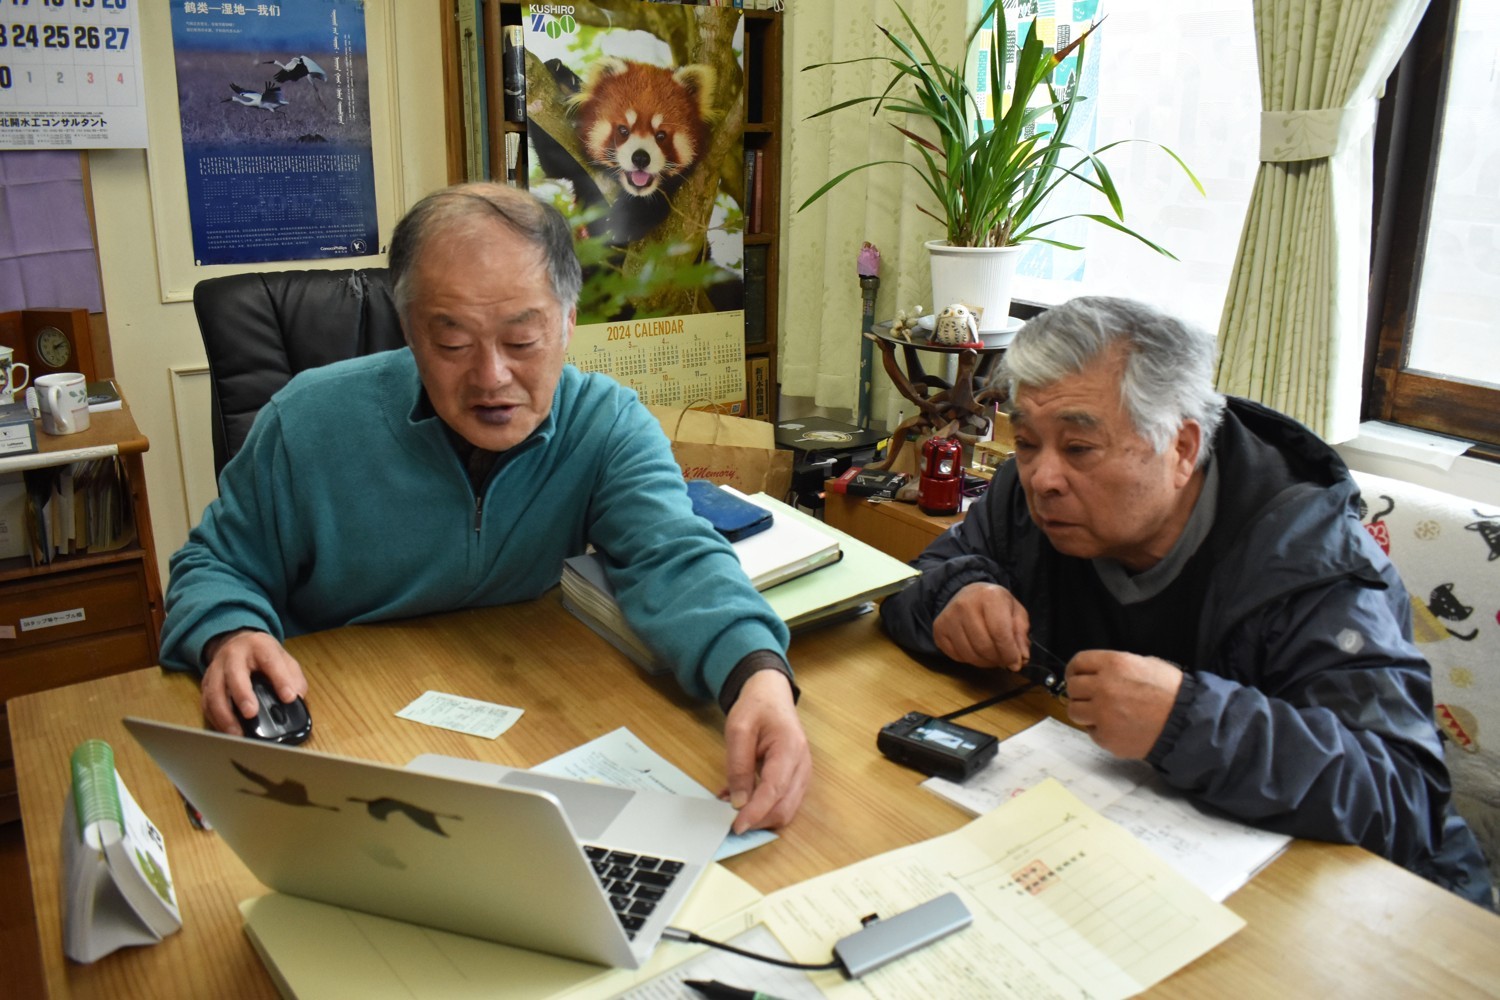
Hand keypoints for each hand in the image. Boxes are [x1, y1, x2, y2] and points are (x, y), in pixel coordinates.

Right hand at [200, 629, 307, 734]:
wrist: (237, 642)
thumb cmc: (263, 654)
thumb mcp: (284, 659)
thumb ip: (294, 678)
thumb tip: (298, 700)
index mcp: (259, 647)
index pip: (271, 661)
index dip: (280, 680)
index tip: (289, 698)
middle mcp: (234, 655)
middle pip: (234, 673)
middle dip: (242, 695)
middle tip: (251, 714)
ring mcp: (217, 668)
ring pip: (215, 691)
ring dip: (224, 714)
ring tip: (237, 733)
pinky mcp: (206, 682)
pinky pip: (206, 702)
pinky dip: (214, 718)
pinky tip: (225, 730)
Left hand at [720, 670, 810, 833]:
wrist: (771, 695)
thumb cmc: (757, 707)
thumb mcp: (738, 729)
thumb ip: (738, 766)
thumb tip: (739, 802)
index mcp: (790, 748)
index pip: (774, 790)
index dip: (756, 812)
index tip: (736, 825)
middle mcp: (802, 765)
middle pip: (784, 808)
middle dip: (758, 820)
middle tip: (729, 819)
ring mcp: (803, 774)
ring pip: (786, 810)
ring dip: (760, 816)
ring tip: (732, 806)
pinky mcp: (796, 779)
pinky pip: (783, 802)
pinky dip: (763, 808)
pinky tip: (742, 799)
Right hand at [932, 582, 1030, 669]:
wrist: (969, 595)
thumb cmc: (995, 606)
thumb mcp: (1015, 613)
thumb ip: (1020, 635)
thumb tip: (1021, 658)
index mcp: (989, 597)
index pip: (1000, 632)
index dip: (1009, 653)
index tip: (1015, 664)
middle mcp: (965, 604)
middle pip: (984, 646)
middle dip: (997, 659)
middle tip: (1004, 660)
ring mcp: (949, 617)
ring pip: (970, 654)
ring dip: (984, 662)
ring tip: (991, 656)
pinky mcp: (939, 629)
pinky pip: (956, 656)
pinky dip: (969, 660)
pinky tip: (976, 651)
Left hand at [1064, 650, 1182, 758]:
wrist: (1185, 722)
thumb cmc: (1170, 692)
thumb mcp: (1144, 663)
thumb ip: (1115, 666)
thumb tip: (1097, 671)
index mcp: (1113, 664)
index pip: (1077, 662)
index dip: (1074, 669)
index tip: (1075, 675)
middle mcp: (1103, 687)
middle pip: (1072, 687)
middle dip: (1080, 692)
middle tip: (1092, 697)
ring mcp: (1102, 714)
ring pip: (1074, 711)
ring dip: (1084, 711)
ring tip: (1101, 713)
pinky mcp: (1106, 736)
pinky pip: (1090, 731)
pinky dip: (1099, 729)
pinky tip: (1116, 726)